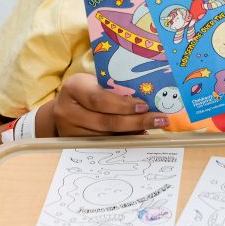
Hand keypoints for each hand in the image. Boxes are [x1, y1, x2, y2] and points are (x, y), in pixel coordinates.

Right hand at [45, 73, 167, 136]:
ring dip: (133, 132)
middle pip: (106, 121)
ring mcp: (69, 130)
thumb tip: (148, 98)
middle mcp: (67, 110)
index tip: (145, 106)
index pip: (100, 99)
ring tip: (152, 127)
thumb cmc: (87, 88)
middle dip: (136, 121)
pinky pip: (104, 144)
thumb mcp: (96, 81)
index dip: (124, 104)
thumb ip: (115, 88)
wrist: (65, 104)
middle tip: (159, 120)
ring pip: (107, 136)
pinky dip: (123, 139)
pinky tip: (138, 135)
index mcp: (74, 87)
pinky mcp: (75, 143)